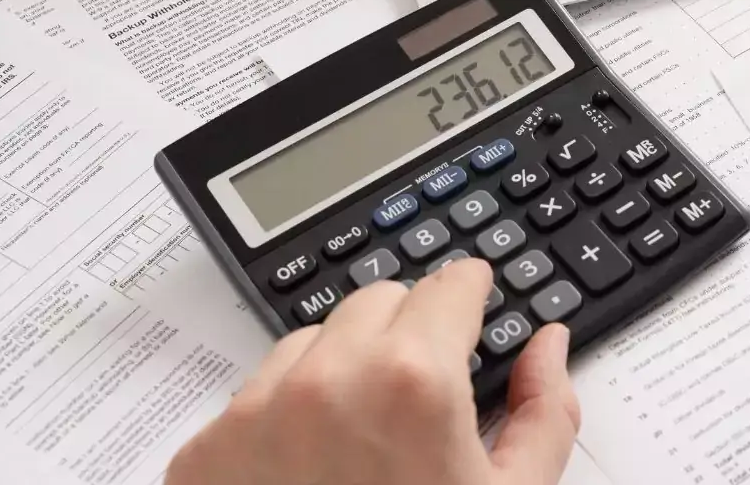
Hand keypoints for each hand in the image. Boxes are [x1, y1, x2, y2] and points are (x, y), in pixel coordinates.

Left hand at [167, 259, 580, 484]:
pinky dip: (285, 419)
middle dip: (411, 330)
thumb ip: (546, 410)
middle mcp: (326, 382)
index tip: (474, 307)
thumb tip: (547, 346)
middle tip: (428, 392)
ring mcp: (253, 418)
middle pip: (380, 301)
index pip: (449, 284)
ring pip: (311, 343)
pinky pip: (251, 400)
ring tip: (367, 441)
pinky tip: (315, 474)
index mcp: (414, 383)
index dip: (472, 298)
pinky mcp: (203, 457)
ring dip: (343, 367)